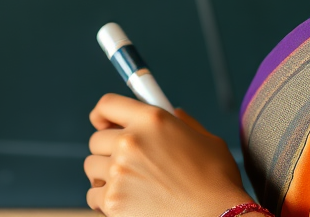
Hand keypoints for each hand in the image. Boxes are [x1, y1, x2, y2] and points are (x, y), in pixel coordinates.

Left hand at [85, 93, 251, 216]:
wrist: (217, 216)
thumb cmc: (215, 180)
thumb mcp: (204, 138)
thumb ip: (182, 122)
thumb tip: (172, 114)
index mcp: (152, 119)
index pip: (107, 105)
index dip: (102, 114)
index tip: (103, 122)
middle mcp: (131, 141)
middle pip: (96, 140)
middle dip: (108, 149)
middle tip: (126, 161)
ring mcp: (119, 172)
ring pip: (92, 169)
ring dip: (105, 175)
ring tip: (128, 184)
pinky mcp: (113, 202)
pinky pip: (93, 197)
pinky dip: (105, 200)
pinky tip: (127, 201)